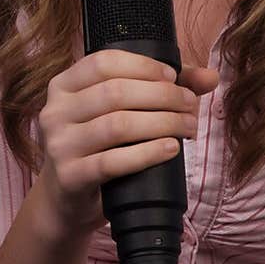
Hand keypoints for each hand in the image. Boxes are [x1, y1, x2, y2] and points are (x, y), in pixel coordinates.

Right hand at [38, 49, 218, 234]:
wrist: (66, 201)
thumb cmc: (98, 148)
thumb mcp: (117, 113)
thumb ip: (161, 88)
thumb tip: (210, 77)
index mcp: (64, 86)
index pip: (103, 62)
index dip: (143, 66)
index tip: (173, 77)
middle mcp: (55, 111)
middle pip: (115, 93)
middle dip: (162, 96)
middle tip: (190, 106)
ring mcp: (59, 145)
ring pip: (117, 125)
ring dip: (162, 123)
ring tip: (188, 127)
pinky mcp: (70, 176)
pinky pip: (112, 162)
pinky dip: (147, 153)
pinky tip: (171, 149)